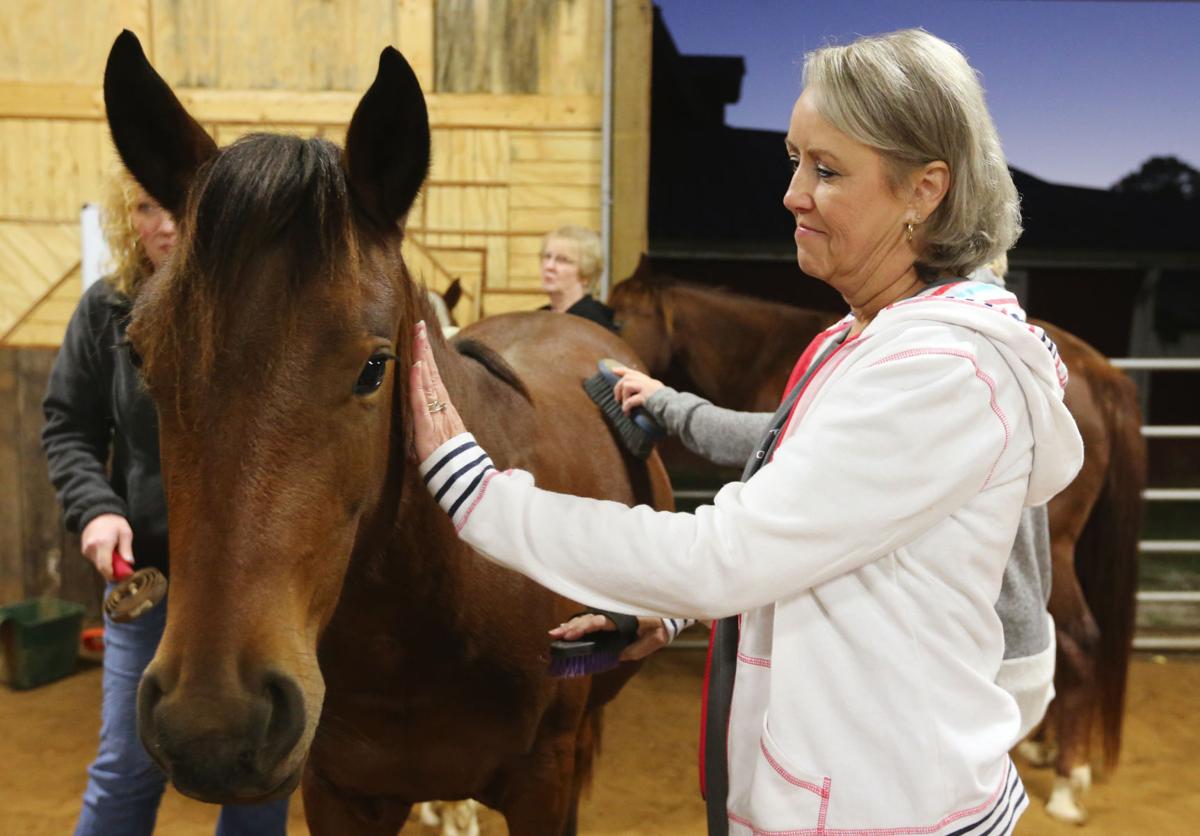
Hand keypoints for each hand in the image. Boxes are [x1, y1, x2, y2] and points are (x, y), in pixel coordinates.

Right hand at [80, 513, 132, 581]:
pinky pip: (94, 560)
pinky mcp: (84, 550)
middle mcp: (92, 548)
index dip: (113, 575)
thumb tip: (129, 563)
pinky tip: (108, 551)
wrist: (98, 513)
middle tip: (123, 571)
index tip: (122, 577)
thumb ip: (126, 549)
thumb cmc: (114, 522)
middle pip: (101, 568)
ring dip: (108, 564)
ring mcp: (86, 549)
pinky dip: (102, 559)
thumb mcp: (125, 533)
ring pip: (98, 564)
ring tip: (116, 554)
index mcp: (103, 543)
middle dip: (112, 572)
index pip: (105, 566)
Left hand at [410, 320, 466, 461]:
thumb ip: (440, 432)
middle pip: (432, 373)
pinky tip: (416, 367)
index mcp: (445, 410)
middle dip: (425, 348)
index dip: (427, 358)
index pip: (433, 379)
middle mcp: (442, 408)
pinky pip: (422, 402)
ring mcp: (436, 416)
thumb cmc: (453, 465)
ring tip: (417, 335)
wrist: (464, 481)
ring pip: (428, 381)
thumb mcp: (444, 443)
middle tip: (420, 325)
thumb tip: (434, 428)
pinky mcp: (428, 428)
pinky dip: (419, 384)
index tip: (422, 337)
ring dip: (422, 357)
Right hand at [549, 614, 671, 661]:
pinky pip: (593, 618)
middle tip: (554, 634)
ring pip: (589, 617)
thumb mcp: (654, 639)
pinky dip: (580, 623)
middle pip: (588, 618)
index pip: (599, 622)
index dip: (583, 627)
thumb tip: (618, 656)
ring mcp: (613, 613)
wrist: (669, 612)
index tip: (569, 634)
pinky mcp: (613, 617)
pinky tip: (569, 628)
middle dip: (571, 626)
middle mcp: (615, 613)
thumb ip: (636, 649)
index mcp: (624, 618)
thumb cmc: (662, 625)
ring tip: (556, 632)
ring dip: (573, 624)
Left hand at [611, 367, 663, 414]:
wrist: (673, 407)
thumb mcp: (655, 393)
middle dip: (618, 387)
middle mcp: (647, 382)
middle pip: (627, 377)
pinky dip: (626, 406)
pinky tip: (627, 412)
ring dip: (623, 397)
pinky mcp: (646, 397)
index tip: (613, 370)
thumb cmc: (665, 403)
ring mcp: (647, 388)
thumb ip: (646, 391)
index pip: (633, 372)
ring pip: (627, 385)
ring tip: (623, 406)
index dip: (622, 370)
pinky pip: (631, 400)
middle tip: (616, 399)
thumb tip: (633, 394)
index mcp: (649, 381)